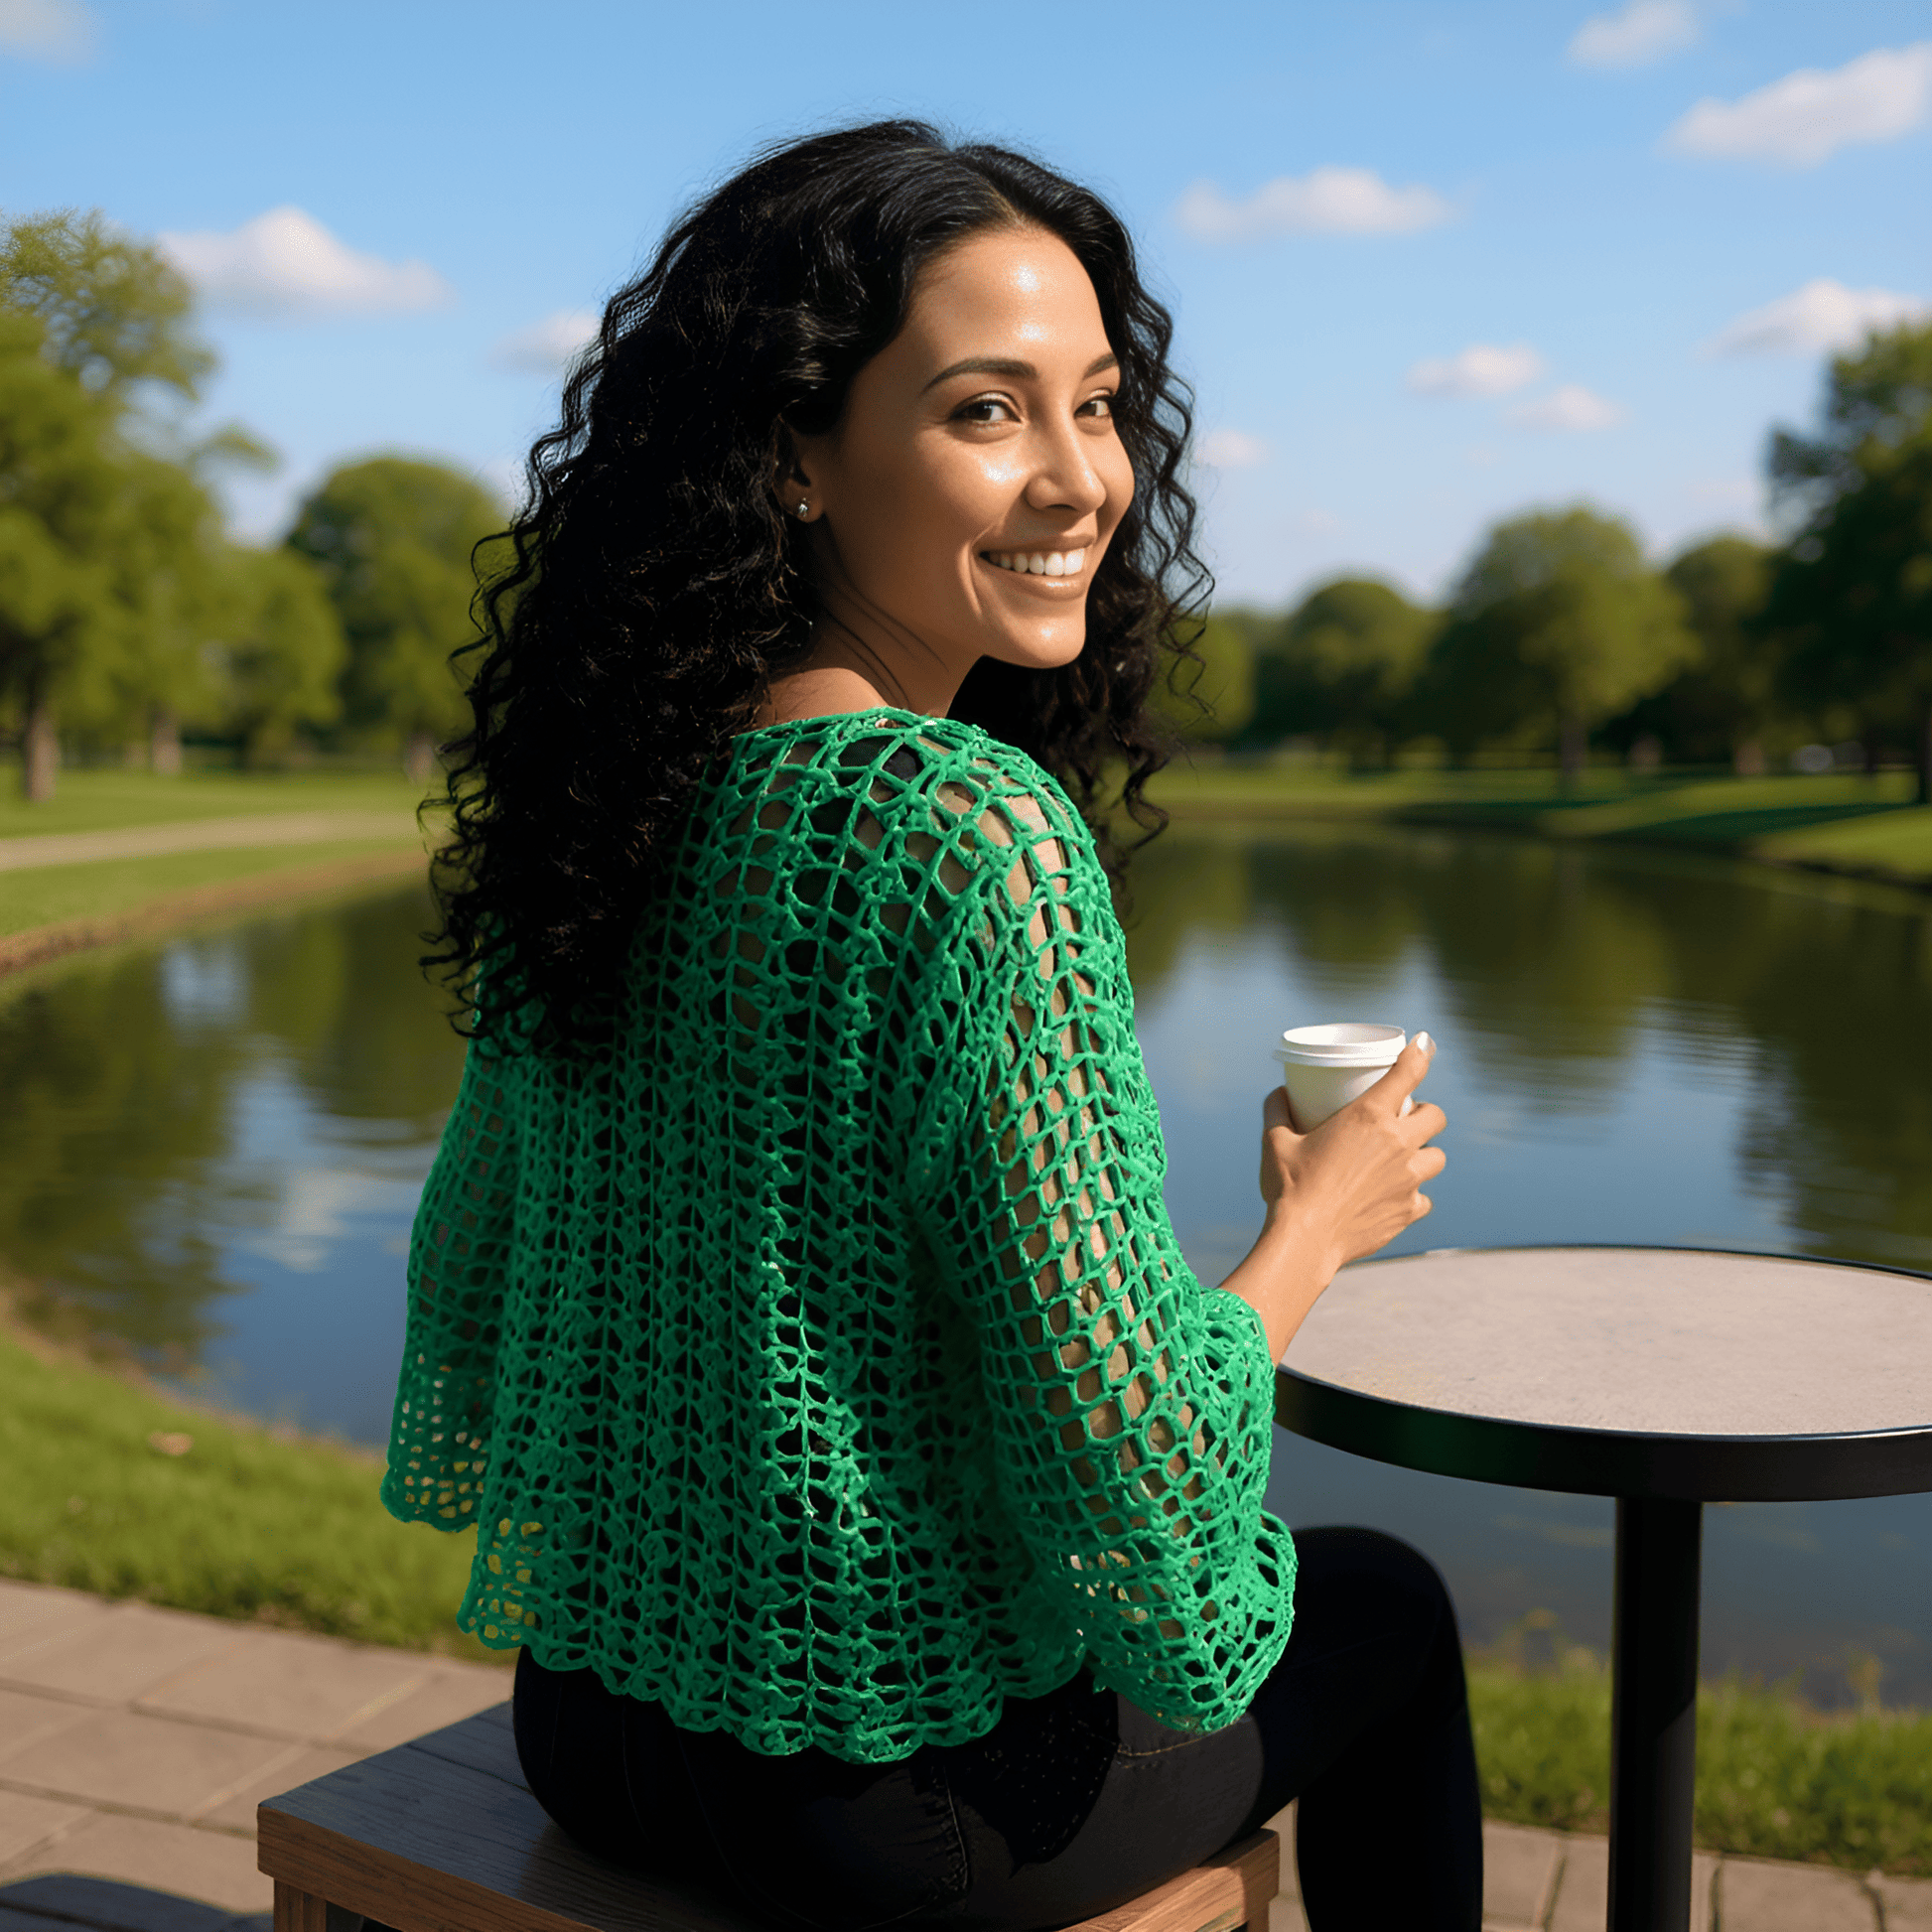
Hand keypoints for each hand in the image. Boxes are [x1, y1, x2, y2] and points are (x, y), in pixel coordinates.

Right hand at [1258, 1034, 1445, 1273]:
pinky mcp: (1409, 1210)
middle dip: (1426, 1113)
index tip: (1425, 1044)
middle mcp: (1398, 1144)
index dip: (1420, 1054)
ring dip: (1425, 1154)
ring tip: (1405, 1160)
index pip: (1407, 1073)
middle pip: (1436, 1116)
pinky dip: (1413, 1196)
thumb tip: (1280, 1092)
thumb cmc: (1289, 1187)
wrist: (1305, 1240)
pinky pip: (1424, 1198)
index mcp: (1368, 1117)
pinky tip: (1394, 1198)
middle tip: (1405, 1121)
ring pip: (1437, 1158)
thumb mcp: (1275, 1141)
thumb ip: (1278, 1110)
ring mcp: (1409, 1179)